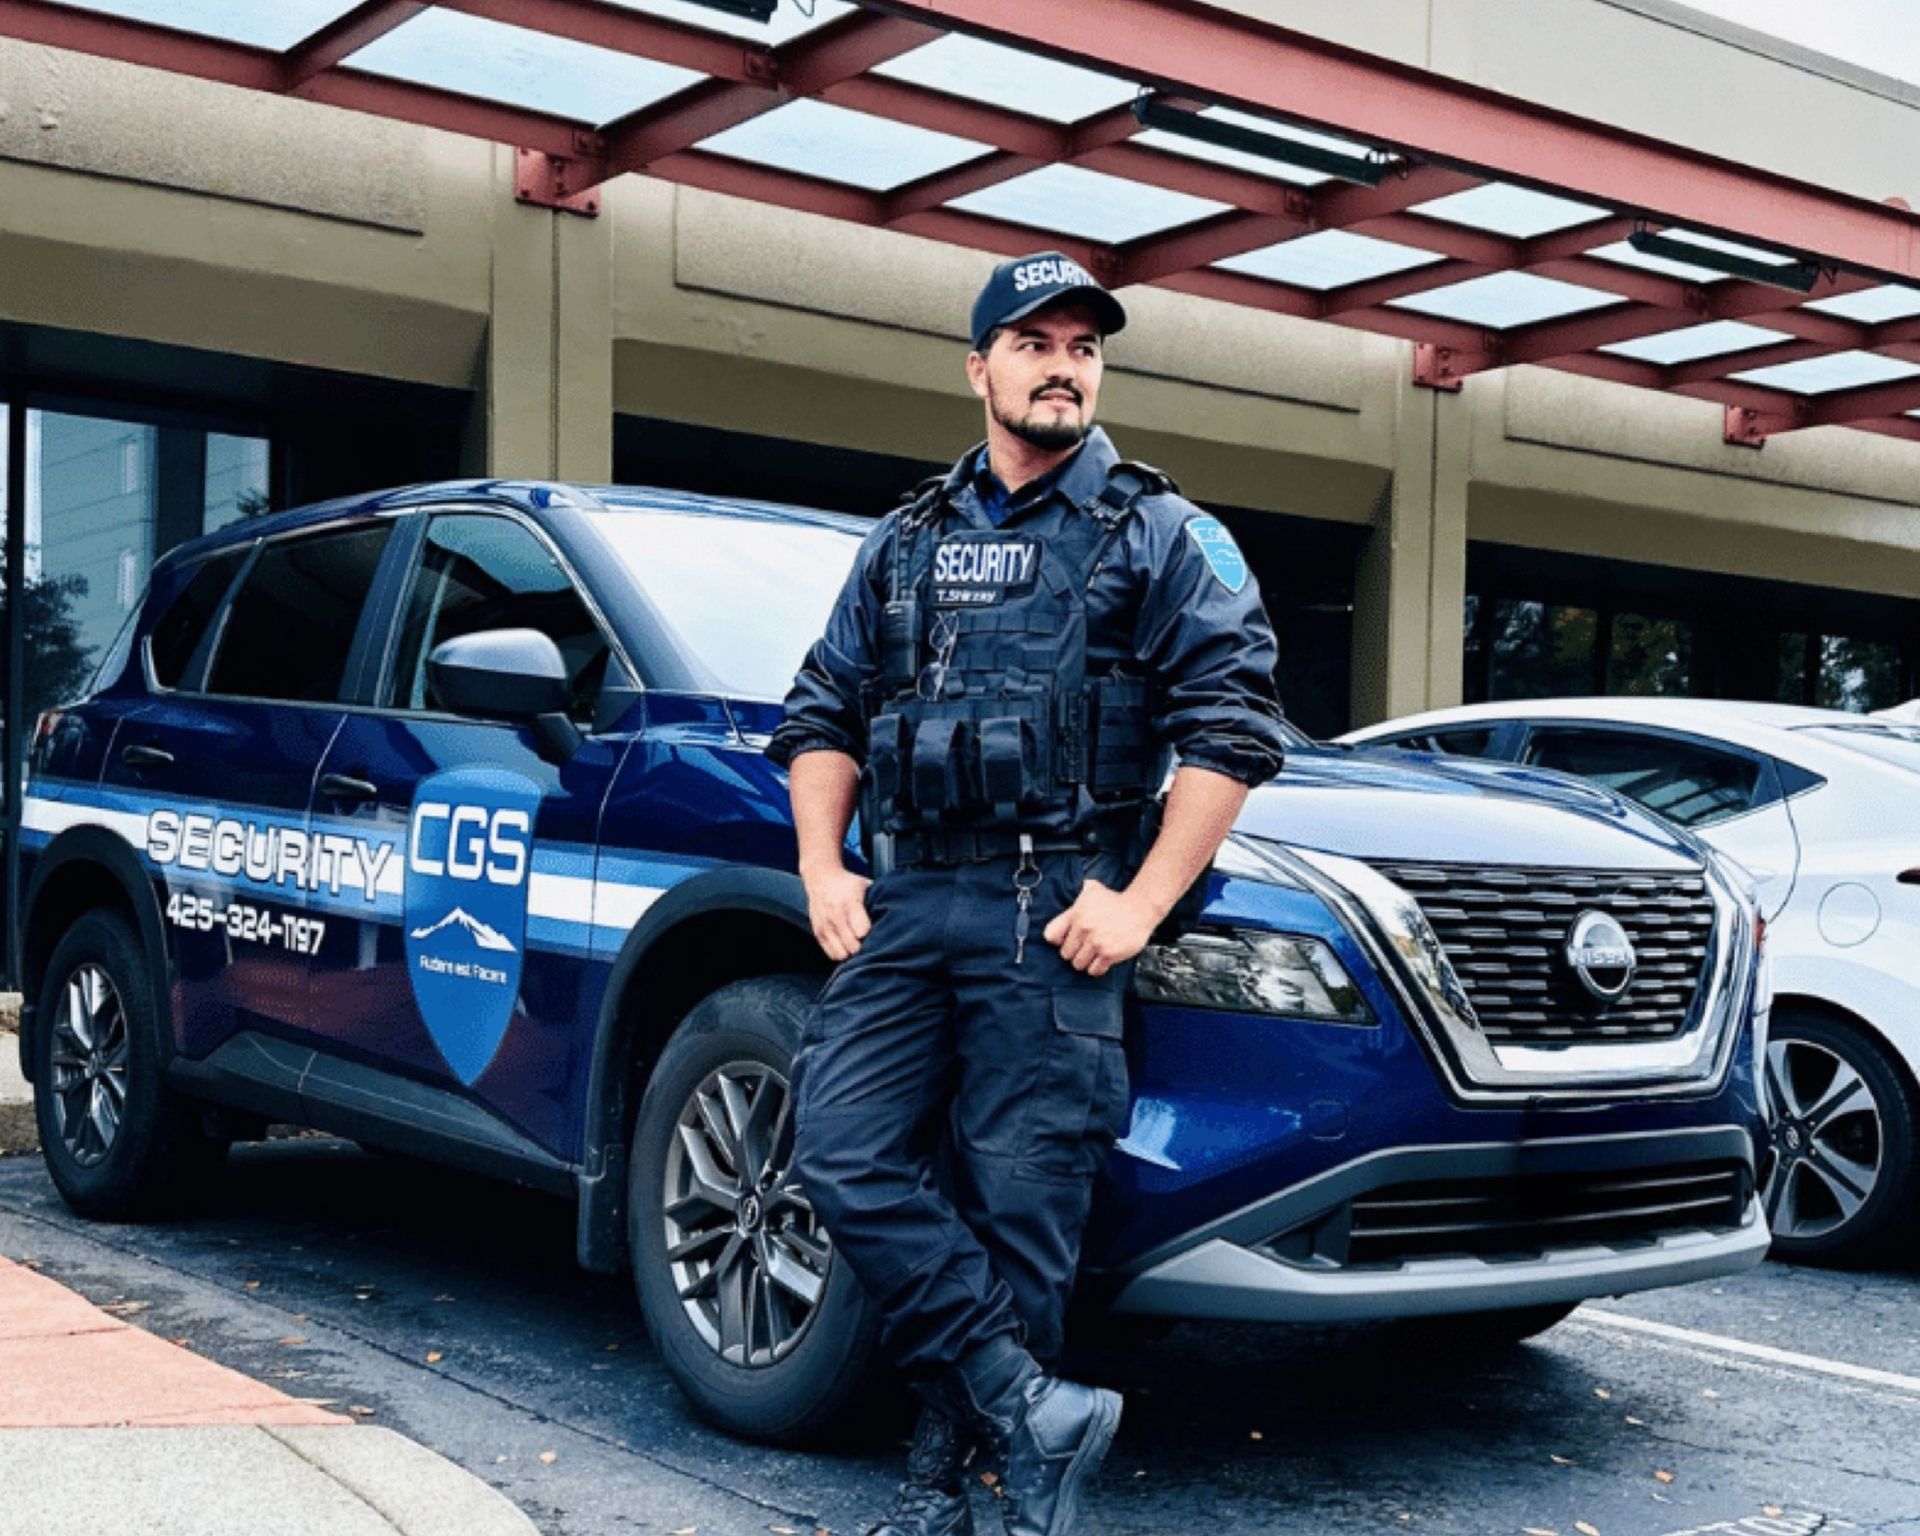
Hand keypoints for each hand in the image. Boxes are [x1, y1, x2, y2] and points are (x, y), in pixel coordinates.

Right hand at [804, 865, 872, 960]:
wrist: (822, 878)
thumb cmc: (848, 885)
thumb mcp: (865, 886)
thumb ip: (876, 902)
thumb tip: (893, 918)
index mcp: (850, 901)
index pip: (862, 930)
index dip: (871, 936)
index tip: (877, 934)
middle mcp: (836, 914)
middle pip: (853, 945)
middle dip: (863, 947)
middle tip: (869, 943)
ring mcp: (825, 925)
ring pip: (841, 953)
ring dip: (851, 952)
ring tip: (857, 945)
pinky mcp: (818, 932)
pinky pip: (831, 953)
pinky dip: (840, 953)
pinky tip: (846, 945)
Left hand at [1043, 879, 1160, 975]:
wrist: (1140, 908)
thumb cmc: (1116, 901)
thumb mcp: (1093, 891)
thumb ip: (1078, 897)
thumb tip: (1076, 893)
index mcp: (1076, 914)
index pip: (1051, 935)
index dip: (1058, 940)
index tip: (1065, 940)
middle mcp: (1084, 928)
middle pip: (1065, 953)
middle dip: (1074, 952)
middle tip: (1083, 948)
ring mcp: (1096, 942)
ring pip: (1078, 964)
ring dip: (1084, 961)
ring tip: (1092, 955)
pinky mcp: (1109, 954)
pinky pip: (1094, 970)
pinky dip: (1096, 968)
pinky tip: (1101, 960)